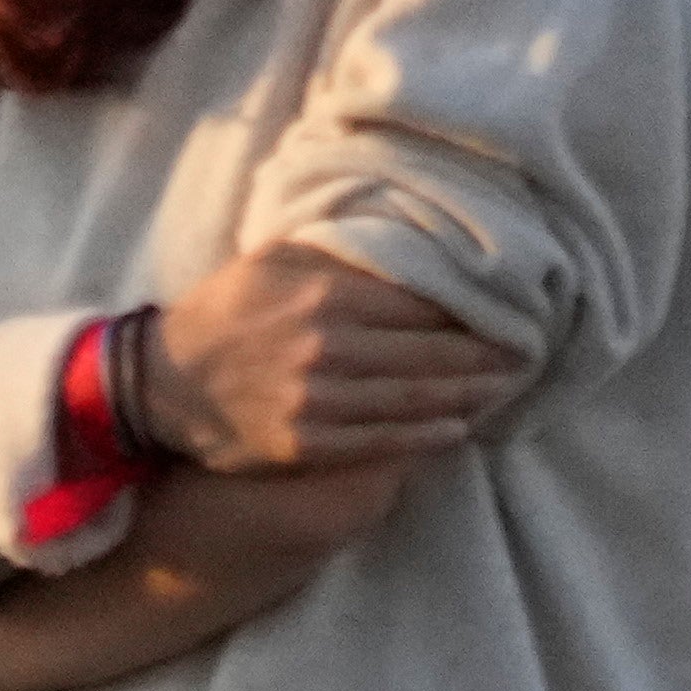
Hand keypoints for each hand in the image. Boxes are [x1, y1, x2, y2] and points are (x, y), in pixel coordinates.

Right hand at [127, 243, 512, 474]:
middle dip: (486, 356)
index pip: (419, 304)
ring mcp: (319, 401)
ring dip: (470, 395)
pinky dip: (429, 434)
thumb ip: (336, 255)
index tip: (508, 312)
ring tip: (507, 387)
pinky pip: (385, 440)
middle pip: (431, 354)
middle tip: (528, 353)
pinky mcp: (309, 443)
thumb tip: (404, 247)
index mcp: (323, 294)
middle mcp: (327, 347)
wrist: (162, 383)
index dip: (470, 311)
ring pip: (416, 399)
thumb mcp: (272, 261)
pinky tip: (459, 426)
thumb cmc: (222, 312)